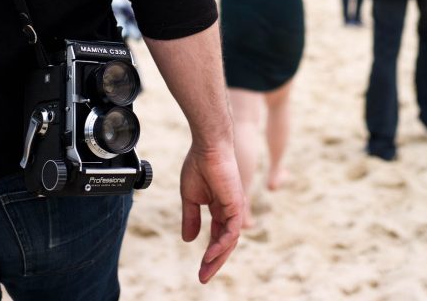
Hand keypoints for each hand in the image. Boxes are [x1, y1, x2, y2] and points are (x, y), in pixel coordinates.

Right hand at [179, 141, 243, 282]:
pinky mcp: (237, 205)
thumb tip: (189, 239)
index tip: (200, 270)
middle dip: (214, 262)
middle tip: (203, 278)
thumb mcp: (190, 198)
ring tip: (205, 271)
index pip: (217, 236)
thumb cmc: (198, 165)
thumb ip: (191, 218)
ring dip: (217, 258)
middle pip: (225, 243)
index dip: (209, 254)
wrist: (207, 147)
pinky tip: (210, 255)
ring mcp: (235, 208)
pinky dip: (221, 245)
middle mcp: (229, 210)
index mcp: (219, 208)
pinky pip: (231, 231)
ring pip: (230, 241)